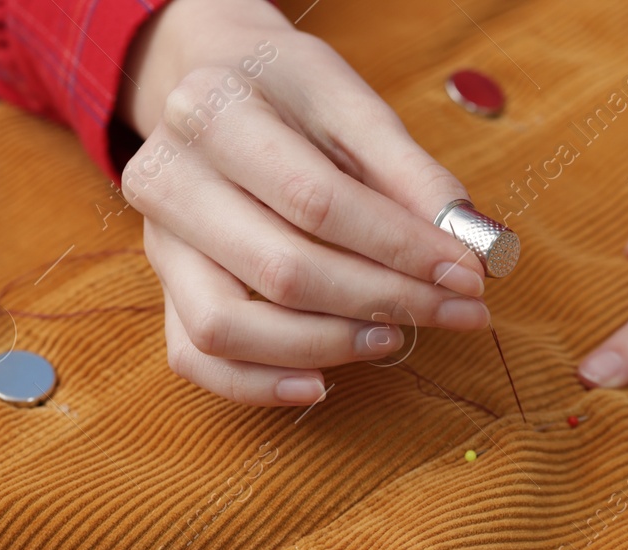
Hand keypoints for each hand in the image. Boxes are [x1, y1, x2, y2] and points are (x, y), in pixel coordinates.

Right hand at [118, 0, 489, 405]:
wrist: (212, 87)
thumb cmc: (289, 95)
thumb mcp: (351, 102)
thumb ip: (411, 174)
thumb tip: (469, 247)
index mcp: (213, 111)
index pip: (317, 202)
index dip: (400, 248)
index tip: (469, 275)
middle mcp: (167, 179)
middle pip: (280, 270)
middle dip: (385, 301)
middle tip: (458, 312)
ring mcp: (158, 241)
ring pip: (227, 327)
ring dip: (326, 346)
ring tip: (393, 337)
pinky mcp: (164, 287)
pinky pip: (195, 358)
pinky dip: (258, 384)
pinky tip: (321, 384)